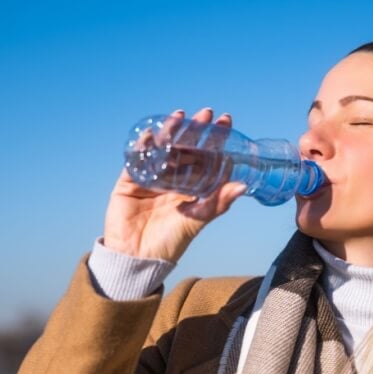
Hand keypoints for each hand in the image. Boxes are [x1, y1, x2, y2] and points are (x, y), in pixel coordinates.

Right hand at [103, 107, 247, 261]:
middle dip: (196, 131)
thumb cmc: (168, 244)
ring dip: (172, 132)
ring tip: (181, 116)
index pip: (206, 158)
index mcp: (192, 188)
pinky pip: (137, 159)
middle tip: (206, 114)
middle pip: (186, 149)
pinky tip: (152, 133)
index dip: (216, 142)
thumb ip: (216, 203)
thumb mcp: (196, 221)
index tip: (226, 124)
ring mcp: (152, 178)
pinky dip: (144, 146)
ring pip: (164, 149)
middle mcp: (173, 180)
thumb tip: (242, 185)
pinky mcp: (130, 181)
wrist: (135, 259)